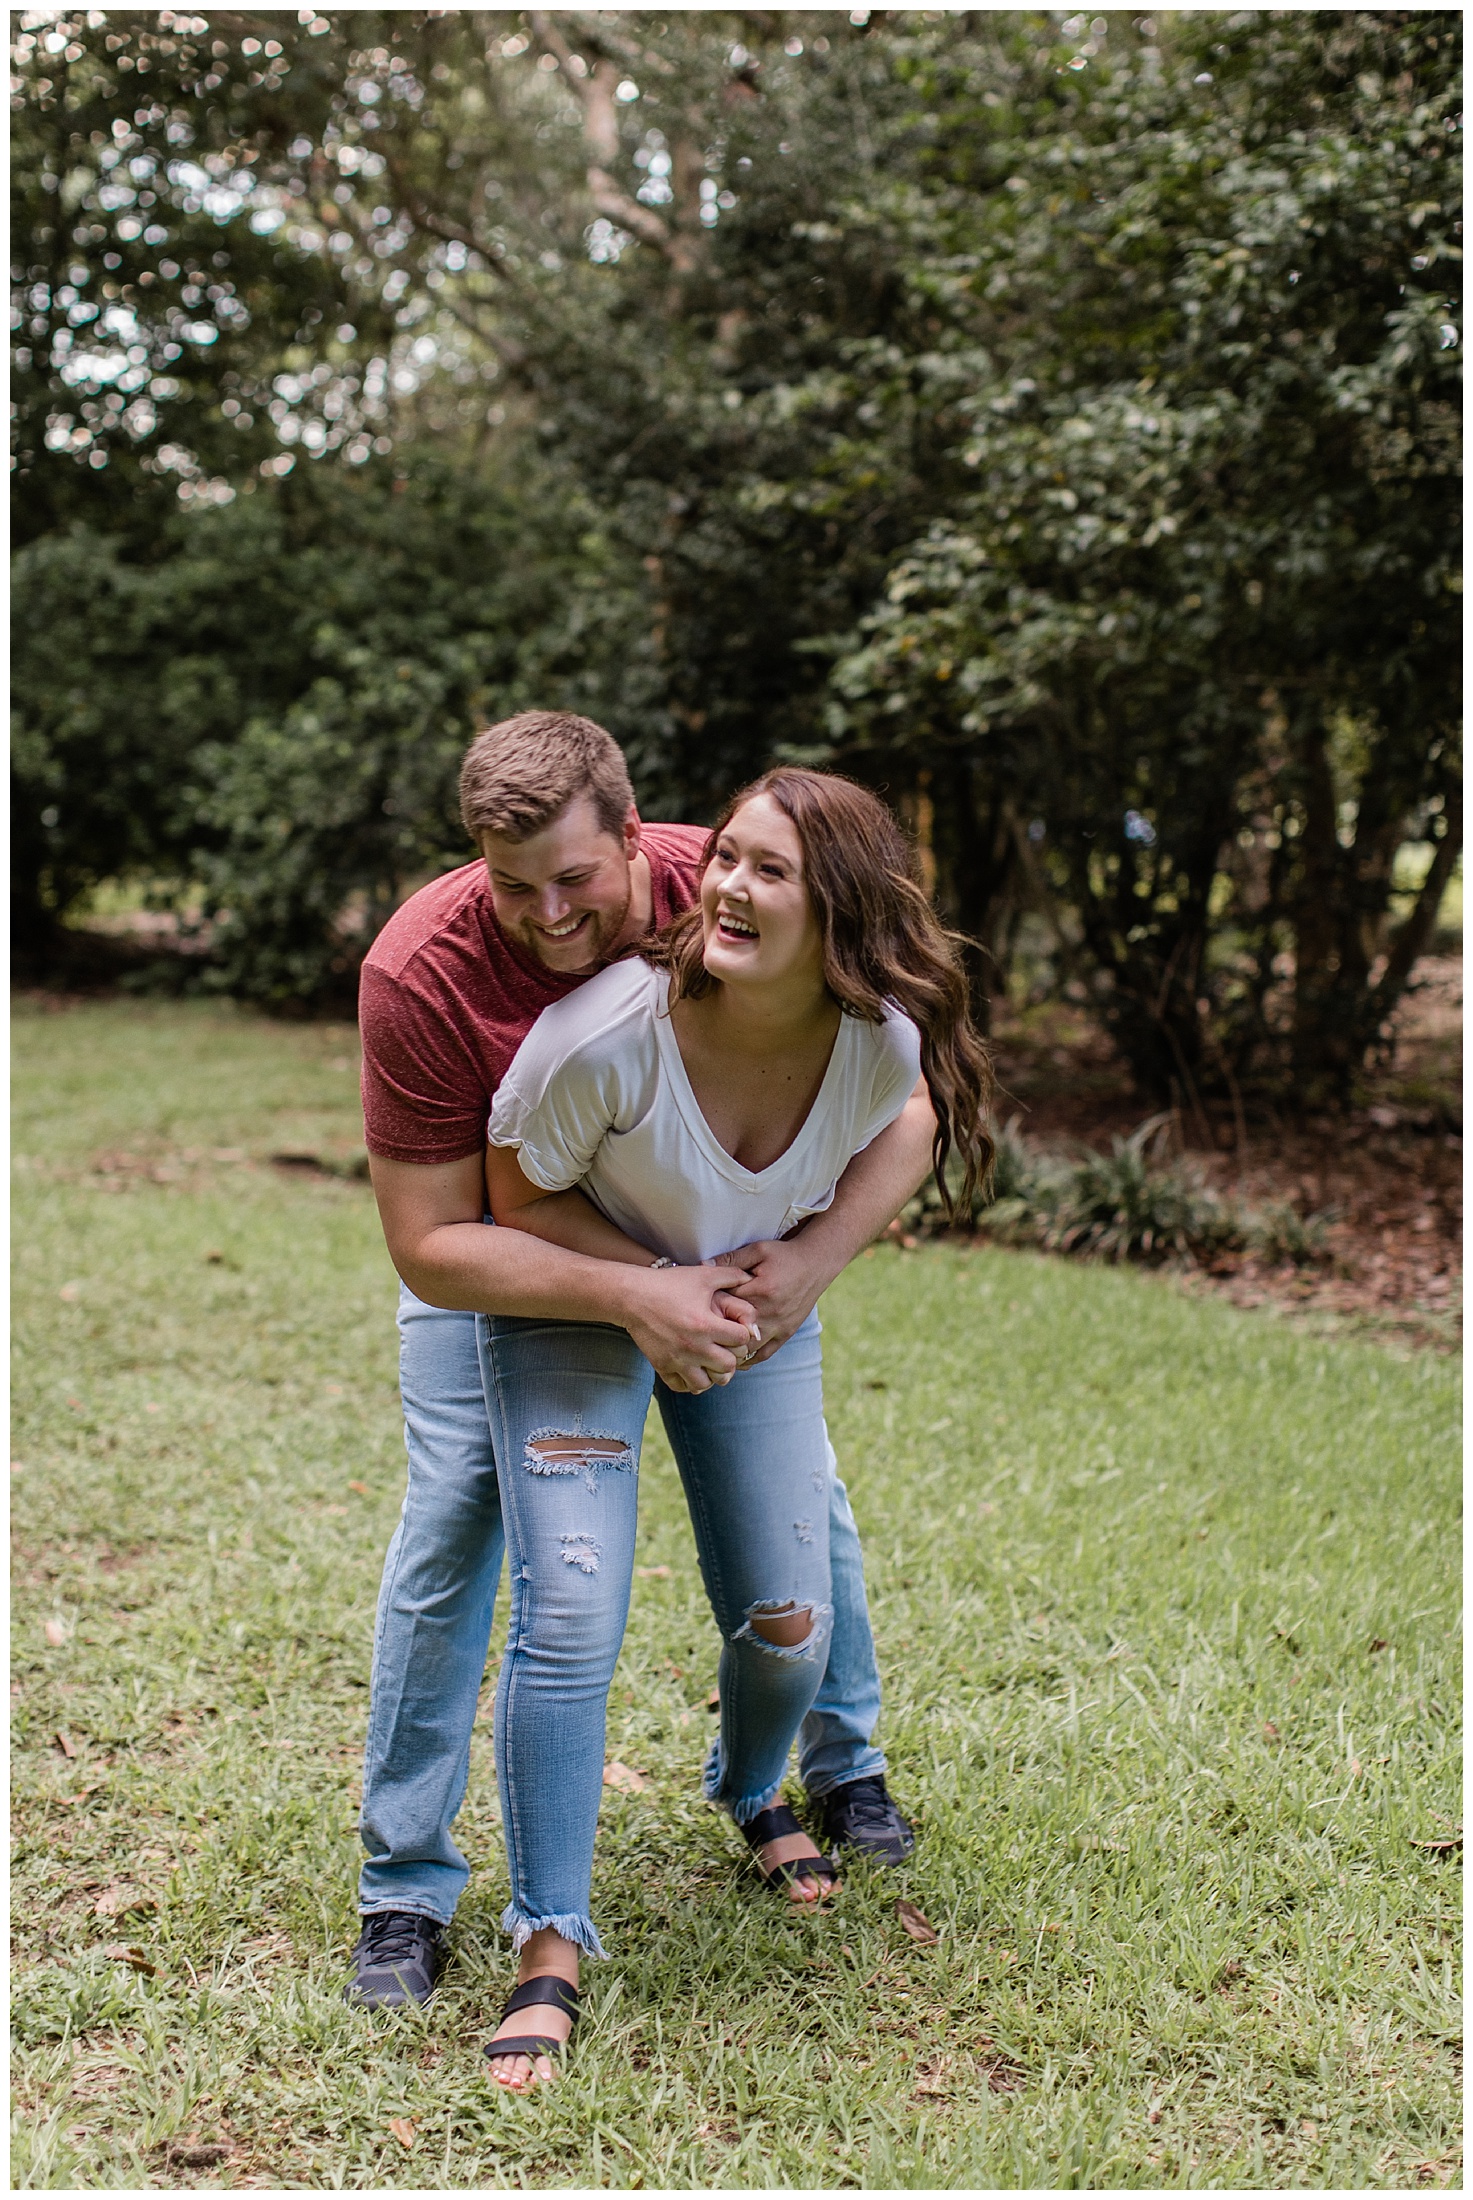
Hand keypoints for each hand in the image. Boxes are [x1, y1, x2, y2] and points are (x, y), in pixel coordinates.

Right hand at [619, 1263, 758, 1393]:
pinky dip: (690, 1382)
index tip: (736, 1330)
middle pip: (728, 1366)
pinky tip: (693, 1368)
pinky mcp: (662, 1367)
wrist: (632, 1296)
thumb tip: (750, 1278)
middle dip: (732, 1357)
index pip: (742, 1341)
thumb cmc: (669, 1284)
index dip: (743, 1335)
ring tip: (711, 1362)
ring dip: (712, 1374)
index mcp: (706, 1324)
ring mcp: (677, 1359)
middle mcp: (694, 1346)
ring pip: (706, 1383)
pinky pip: (683, 1387)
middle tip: (726, 1348)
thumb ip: (731, 1275)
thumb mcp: (703, 1275)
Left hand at [713, 1235, 827, 1365]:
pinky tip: (736, 1358)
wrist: (816, 1264)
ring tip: (714, 1351)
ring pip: (748, 1349)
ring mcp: (779, 1326)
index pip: (726, 1304)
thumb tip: (703, 1265)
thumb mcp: (758, 1249)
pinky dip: (749, 1359)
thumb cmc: (784, 1255)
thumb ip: (731, 1259)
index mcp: (760, 1291)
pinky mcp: (786, 1333)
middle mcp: (770, 1313)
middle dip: (717, 1334)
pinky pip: (765, 1353)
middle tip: (700, 1336)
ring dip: (731, 1351)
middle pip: (734, 1332)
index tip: (698, 1308)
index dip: (709, 1307)